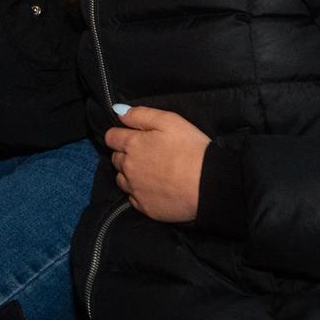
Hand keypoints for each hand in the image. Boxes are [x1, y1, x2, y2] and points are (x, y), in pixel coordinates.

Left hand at [107, 105, 208, 222]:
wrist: (208, 185)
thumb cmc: (191, 148)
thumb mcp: (169, 121)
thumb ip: (141, 114)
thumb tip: (118, 112)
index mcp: (132, 144)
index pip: (110, 137)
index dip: (120, 135)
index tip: (132, 137)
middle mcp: (128, 167)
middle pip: (116, 158)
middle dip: (125, 154)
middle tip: (146, 154)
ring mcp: (135, 189)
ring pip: (121, 179)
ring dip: (129, 174)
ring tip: (149, 173)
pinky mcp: (144, 207)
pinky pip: (133, 198)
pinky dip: (139, 193)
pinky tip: (154, 190)